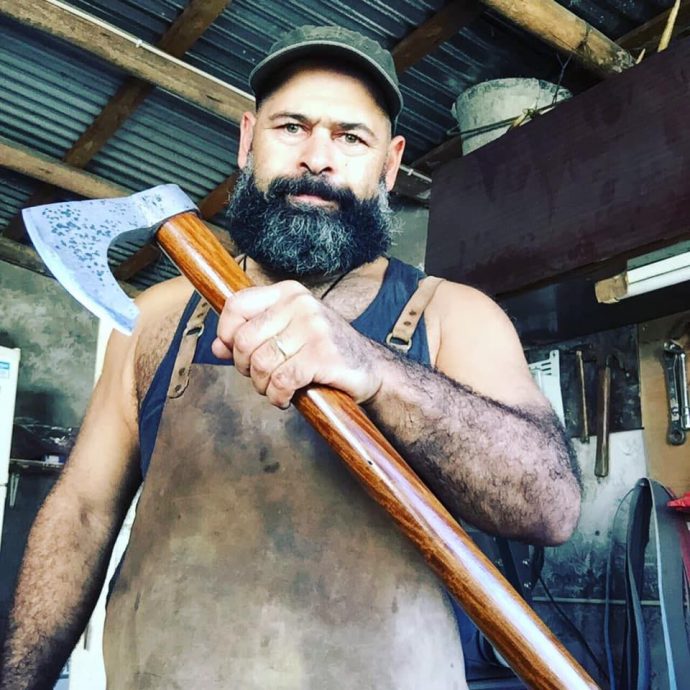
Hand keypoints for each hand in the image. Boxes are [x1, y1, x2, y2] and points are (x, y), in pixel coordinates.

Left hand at [211, 281, 382, 407]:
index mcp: (288, 293)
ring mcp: (314, 328)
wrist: (370, 369)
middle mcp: (300, 304)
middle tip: (262, 378)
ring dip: (263, 386)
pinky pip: (282, 381)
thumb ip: (252, 337)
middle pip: (244, 341)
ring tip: (276, 389)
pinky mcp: (323, 355)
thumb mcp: (287, 335)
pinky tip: (286, 398)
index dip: (226, 334)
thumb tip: (216, 347)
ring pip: (261, 364)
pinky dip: (278, 396)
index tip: (236, 353)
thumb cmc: (323, 352)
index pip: (236, 305)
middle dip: (246, 368)